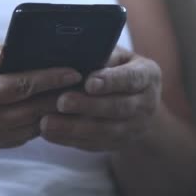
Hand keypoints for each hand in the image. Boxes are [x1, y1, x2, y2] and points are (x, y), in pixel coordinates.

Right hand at [0, 35, 81, 150]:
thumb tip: (4, 50)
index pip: (21, 86)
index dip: (50, 78)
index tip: (75, 71)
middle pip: (34, 109)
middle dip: (63, 96)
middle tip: (88, 81)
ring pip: (33, 126)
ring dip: (56, 110)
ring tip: (78, 93)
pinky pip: (25, 135)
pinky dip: (42, 121)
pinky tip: (56, 105)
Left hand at [40, 47, 162, 151]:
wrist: (139, 104)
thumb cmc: (119, 68)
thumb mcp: (119, 56)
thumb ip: (103, 54)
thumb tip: (74, 51)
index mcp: (148, 75)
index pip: (130, 78)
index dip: (110, 81)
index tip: (89, 83)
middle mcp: (146, 103)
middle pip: (117, 107)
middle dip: (88, 106)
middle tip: (62, 102)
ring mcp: (134, 127)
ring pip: (104, 130)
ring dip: (74, 128)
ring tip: (47, 123)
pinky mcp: (118, 143)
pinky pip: (94, 144)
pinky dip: (70, 140)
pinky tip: (49, 134)